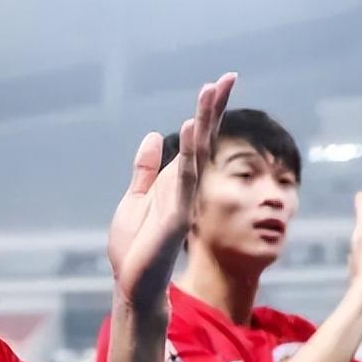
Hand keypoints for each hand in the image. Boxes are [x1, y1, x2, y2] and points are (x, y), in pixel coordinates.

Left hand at [107, 73, 235, 312]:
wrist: (134, 284)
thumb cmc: (136, 248)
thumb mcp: (134, 199)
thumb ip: (145, 170)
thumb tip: (153, 136)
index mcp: (172, 180)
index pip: (195, 140)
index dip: (206, 113)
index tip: (218, 84)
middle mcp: (183, 186)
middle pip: (203, 140)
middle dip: (213, 109)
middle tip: (227, 77)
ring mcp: (183, 200)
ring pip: (197, 154)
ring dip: (204, 122)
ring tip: (210, 92)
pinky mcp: (176, 216)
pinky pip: (183, 180)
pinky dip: (188, 154)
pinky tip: (190, 129)